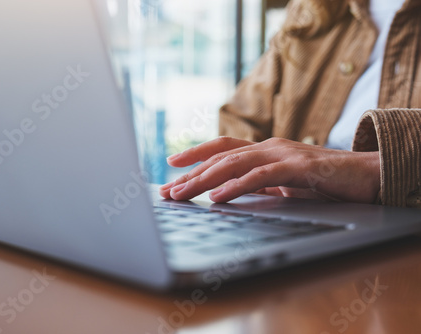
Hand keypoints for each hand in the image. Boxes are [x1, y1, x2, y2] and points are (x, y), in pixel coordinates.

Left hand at [159, 137, 380, 203]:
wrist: (366, 175)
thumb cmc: (324, 182)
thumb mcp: (283, 184)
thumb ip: (258, 185)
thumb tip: (229, 194)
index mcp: (264, 150)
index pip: (222, 149)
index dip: (195, 154)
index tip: (171, 165)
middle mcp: (268, 147)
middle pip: (220, 158)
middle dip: (190, 174)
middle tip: (166, 190)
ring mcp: (283, 154)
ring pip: (234, 164)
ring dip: (204, 180)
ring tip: (181, 194)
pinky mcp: (298, 168)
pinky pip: (261, 176)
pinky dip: (236, 186)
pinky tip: (217, 197)